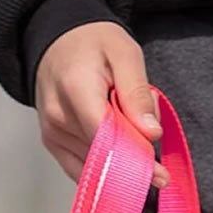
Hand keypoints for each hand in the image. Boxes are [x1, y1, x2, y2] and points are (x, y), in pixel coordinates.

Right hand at [34, 20, 162, 184]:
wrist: (59, 39)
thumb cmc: (91, 43)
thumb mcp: (125, 54)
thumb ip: (137, 94)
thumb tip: (150, 133)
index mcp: (77, 90)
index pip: (109, 139)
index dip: (136, 158)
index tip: (160, 173)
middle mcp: (59, 117)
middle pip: (103, 156)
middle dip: (132, 157)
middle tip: (154, 154)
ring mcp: (52, 133)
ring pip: (94, 166)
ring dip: (118, 160)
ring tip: (128, 131)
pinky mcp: (51, 143)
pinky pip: (80, 170)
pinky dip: (103, 169)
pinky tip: (116, 156)